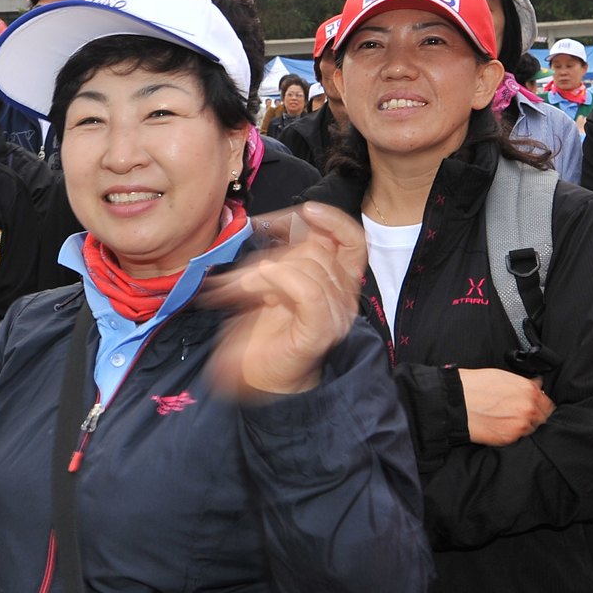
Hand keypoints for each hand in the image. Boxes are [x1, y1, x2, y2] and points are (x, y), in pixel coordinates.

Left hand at [200, 203, 366, 396]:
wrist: (256, 379)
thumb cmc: (261, 335)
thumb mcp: (266, 282)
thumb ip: (277, 255)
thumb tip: (266, 224)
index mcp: (337, 283)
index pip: (350, 238)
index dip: (327, 220)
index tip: (295, 214)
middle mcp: (343, 297)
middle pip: (319, 249)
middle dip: (275, 252)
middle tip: (243, 274)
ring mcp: (335, 315)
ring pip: (311, 265)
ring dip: (266, 270)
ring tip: (242, 289)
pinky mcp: (321, 330)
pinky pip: (309, 290)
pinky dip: (280, 279)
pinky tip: (256, 287)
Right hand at [459, 369, 552, 445]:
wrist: (455, 402)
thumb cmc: (475, 386)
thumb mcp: (502, 376)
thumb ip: (524, 382)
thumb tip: (538, 384)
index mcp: (529, 391)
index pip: (548, 404)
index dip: (541, 405)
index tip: (535, 407)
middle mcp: (529, 409)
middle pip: (543, 419)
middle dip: (534, 416)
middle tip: (518, 414)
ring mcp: (520, 426)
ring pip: (531, 430)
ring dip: (523, 426)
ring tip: (506, 420)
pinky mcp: (509, 439)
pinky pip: (518, 439)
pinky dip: (512, 434)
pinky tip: (500, 426)